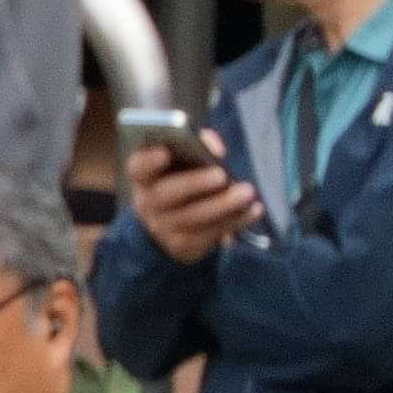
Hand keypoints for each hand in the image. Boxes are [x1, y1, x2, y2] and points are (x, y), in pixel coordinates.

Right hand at [121, 134, 260, 264]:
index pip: (138, 168)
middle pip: (165, 195)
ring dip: (222, 205)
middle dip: (194, 183)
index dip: (148, 161)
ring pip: (192, 218)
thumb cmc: (183, 181)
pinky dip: (236, 221)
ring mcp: (164, 227)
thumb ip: (197, 147)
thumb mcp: (184, 163)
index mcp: (145, 177)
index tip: (165, 152)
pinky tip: (254, 210)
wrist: (171, 226)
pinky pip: (210, 234)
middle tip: (221, 175)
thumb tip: (216, 149)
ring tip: (248, 192)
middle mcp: (148, 203)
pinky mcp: (184, 245)